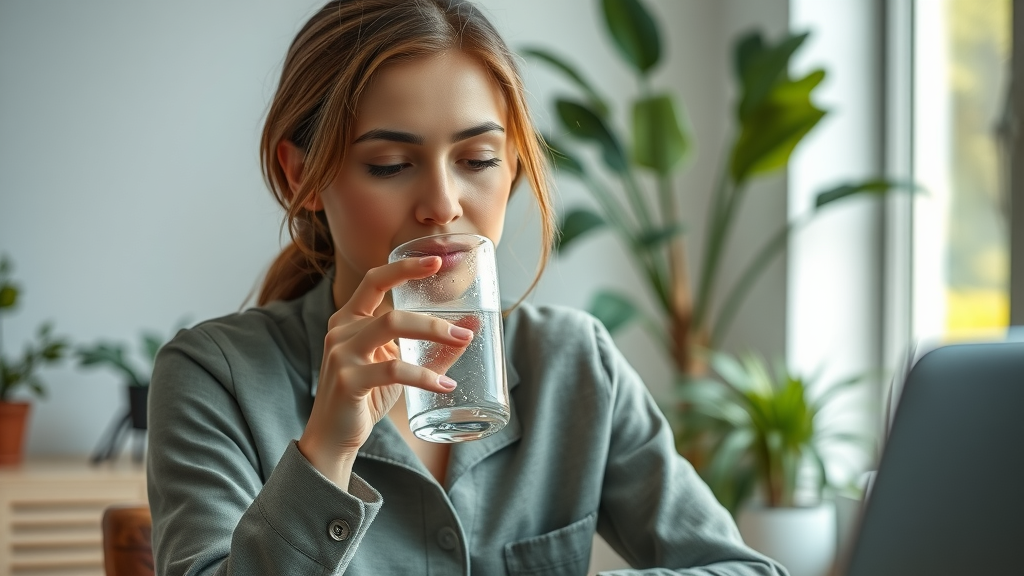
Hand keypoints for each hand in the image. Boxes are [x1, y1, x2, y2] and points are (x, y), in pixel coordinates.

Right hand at [296, 256, 473, 488]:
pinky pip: (392, 370)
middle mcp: (340, 331)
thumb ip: (428, 348)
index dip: (404, 268)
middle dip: (432, 318)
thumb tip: (471, 328)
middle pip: (391, 311)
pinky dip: (424, 376)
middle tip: (466, 330)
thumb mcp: (396, 366)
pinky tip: (445, 385)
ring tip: (462, 344)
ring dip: (433, 334)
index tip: (436, 261)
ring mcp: (341, 354)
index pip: (374, 281)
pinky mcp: (348, 380)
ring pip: (391, 328)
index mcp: (348, 319)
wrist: (333, 436)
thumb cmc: (366, 396)